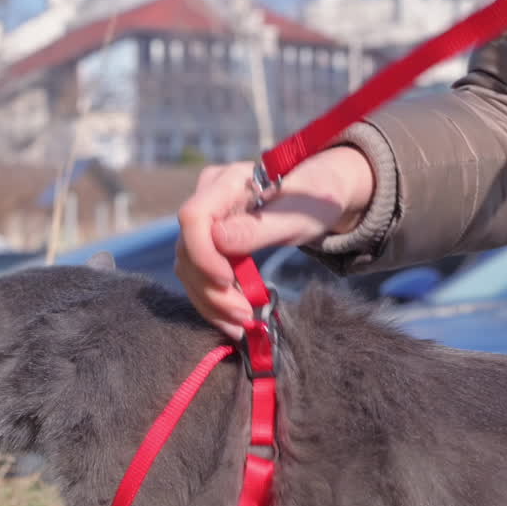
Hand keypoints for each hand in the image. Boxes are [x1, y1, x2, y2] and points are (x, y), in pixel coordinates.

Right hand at [175, 146, 374, 338]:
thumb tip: (218, 240)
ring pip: (189, 269)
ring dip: (212, 302)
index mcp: (228, 182)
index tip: (227, 280)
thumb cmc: (313, 200)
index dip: (203, 253)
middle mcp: (209, 199)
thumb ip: (259, 227)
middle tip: (244, 315)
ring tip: (243, 323)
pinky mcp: (209, 244)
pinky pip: (200, 277)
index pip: (194, 216)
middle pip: (188, 249)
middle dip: (212, 289)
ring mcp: (206, 222)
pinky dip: (215, 302)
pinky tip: (234, 320)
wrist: (318, 201)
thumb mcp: (296, 215)